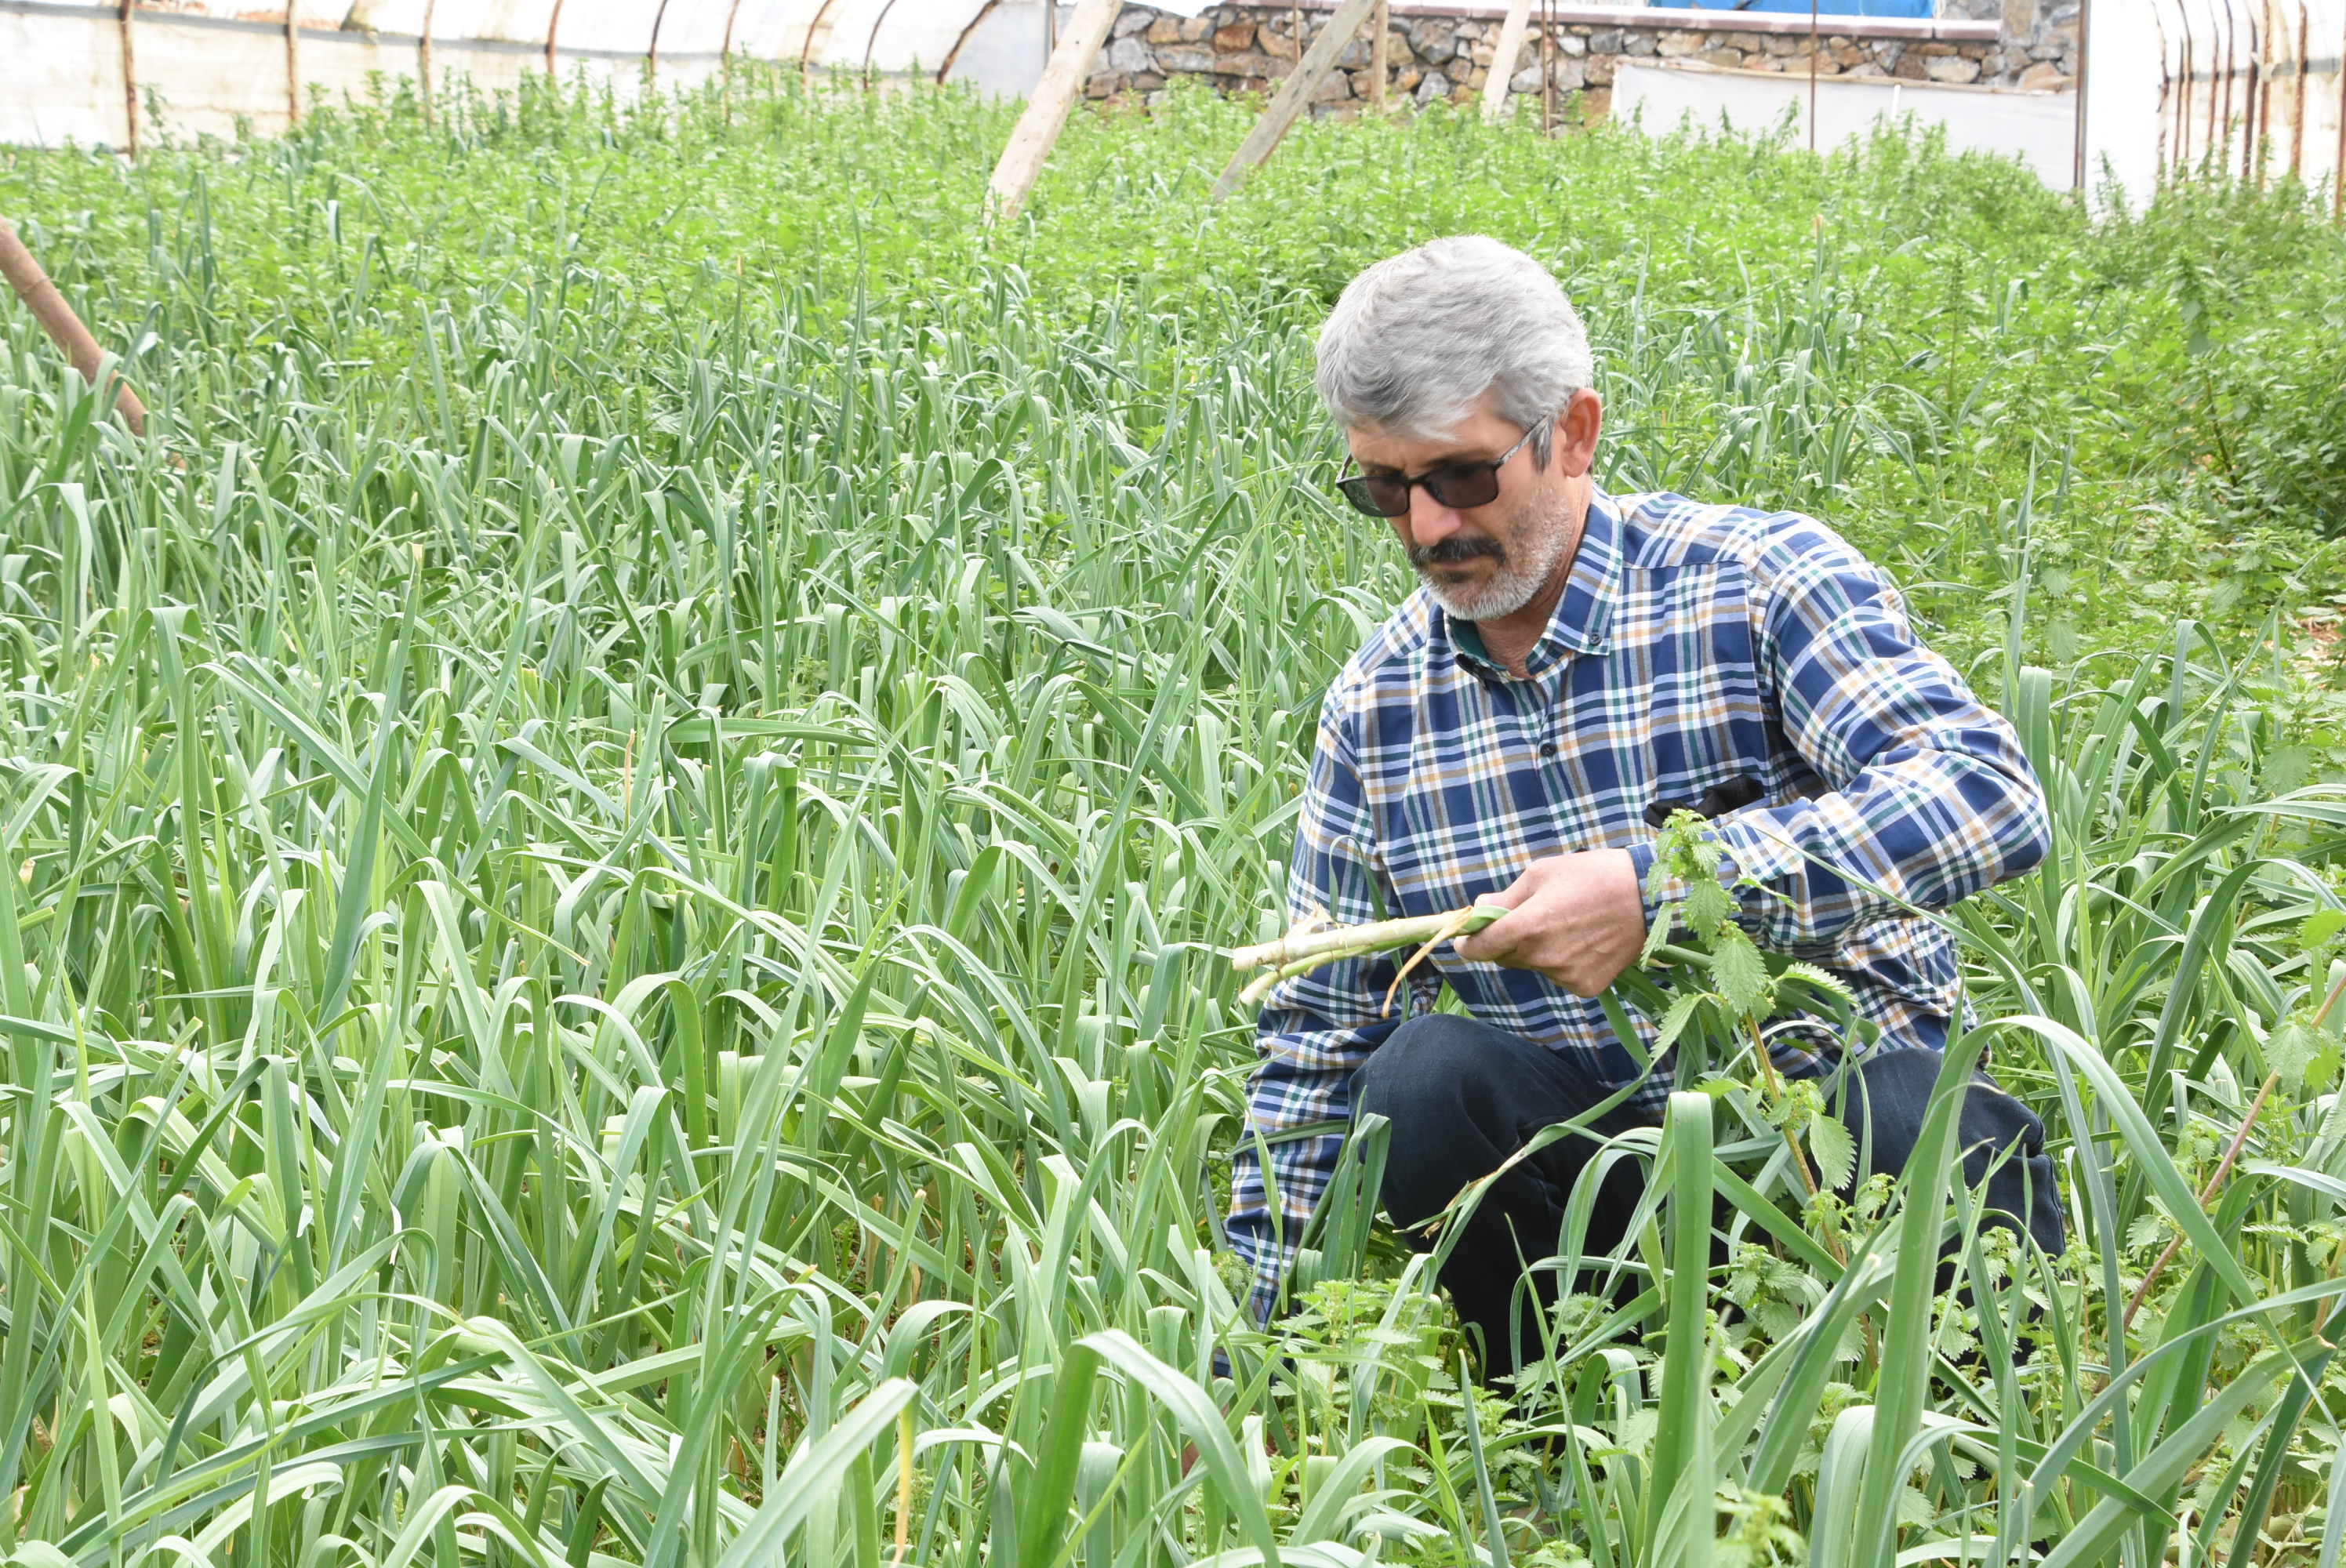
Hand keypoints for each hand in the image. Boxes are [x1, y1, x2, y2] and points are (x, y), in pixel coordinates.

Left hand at [1453, 849, 1647, 997]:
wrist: (1648, 897)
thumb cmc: (1592, 875)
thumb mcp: (1541, 873)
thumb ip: (1506, 897)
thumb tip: (1479, 910)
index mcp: (1527, 927)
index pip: (1479, 948)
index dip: (1467, 943)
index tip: (1465, 938)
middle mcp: (1543, 957)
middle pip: (1505, 957)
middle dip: (1505, 941)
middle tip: (1526, 919)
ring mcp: (1565, 975)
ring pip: (1533, 966)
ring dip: (1536, 951)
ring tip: (1565, 925)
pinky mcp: (1586, 986)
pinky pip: (1559, 975)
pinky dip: (1561, 962)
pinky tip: (1582, 941)